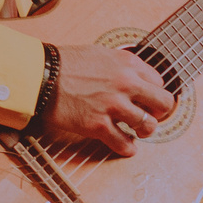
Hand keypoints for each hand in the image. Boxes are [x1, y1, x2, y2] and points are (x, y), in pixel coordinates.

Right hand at [44, 43, 176, 155]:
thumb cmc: (65, 63)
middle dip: (158, 113)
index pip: (159, 82)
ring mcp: (113, 105)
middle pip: (163, 104)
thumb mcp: (101, 54)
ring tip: (136, 131)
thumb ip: (121, 67)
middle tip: (149, 116)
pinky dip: (127, 148)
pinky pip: (124, 144)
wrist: (39, 74)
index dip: (153, 93)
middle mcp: (126, 83)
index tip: (146, 100)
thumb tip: (135, 78)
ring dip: (144, 131)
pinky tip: (126, 146)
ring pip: (148, 126)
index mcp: (128, 64)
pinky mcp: (98, 125)